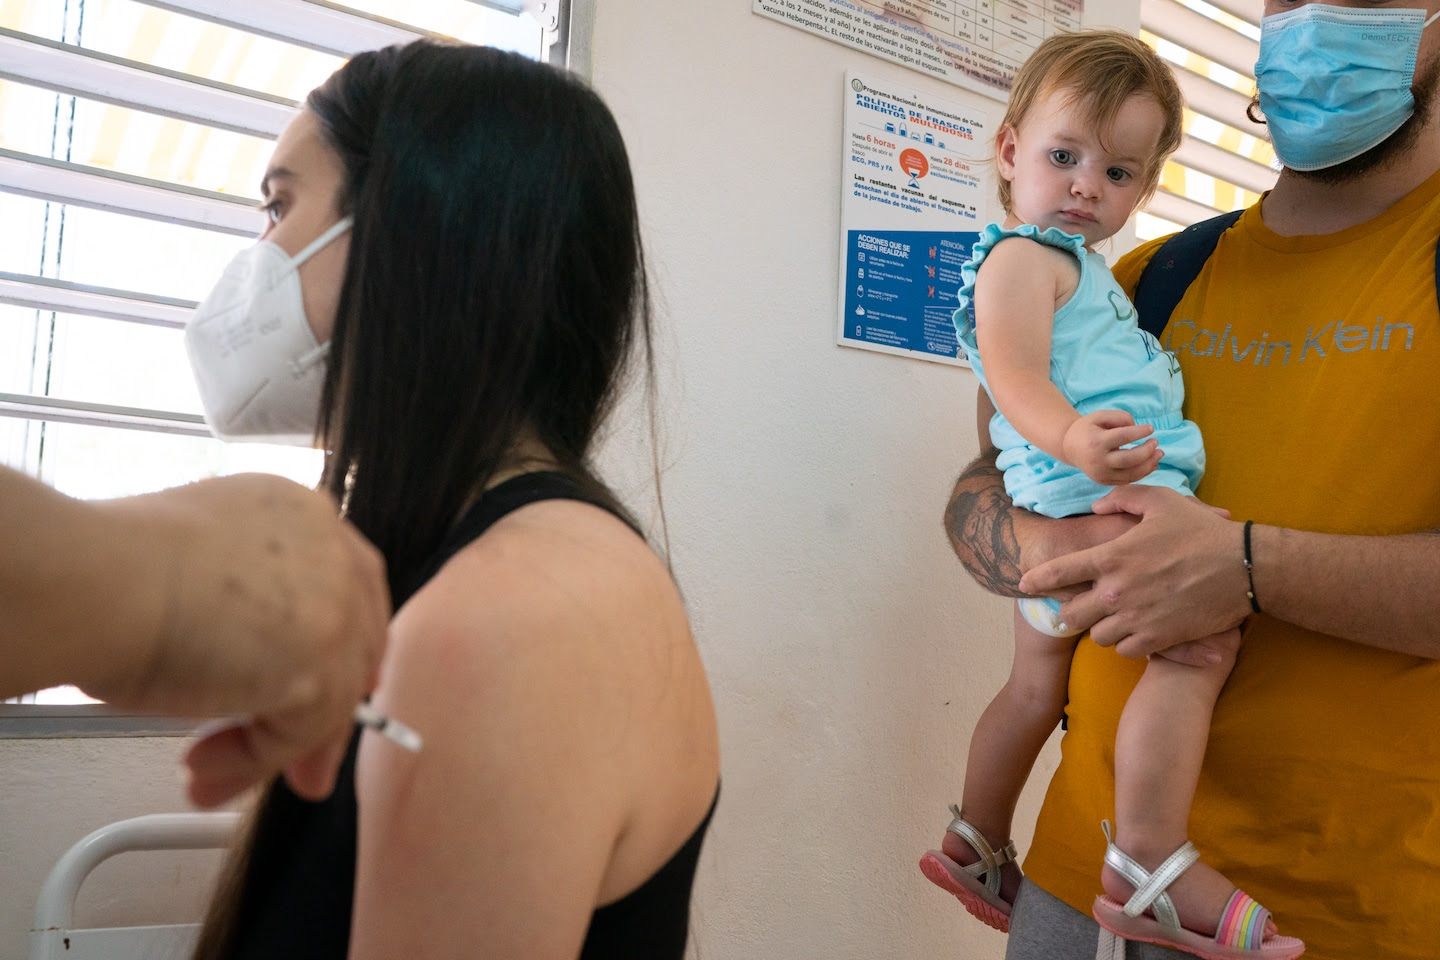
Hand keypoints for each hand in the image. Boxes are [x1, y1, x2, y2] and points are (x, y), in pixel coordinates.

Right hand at [90, 474, 389, 806]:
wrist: (93, 581)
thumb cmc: (112, 570)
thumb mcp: (205, 572)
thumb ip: (253, 604)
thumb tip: (259, 671)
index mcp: (300, 514)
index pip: (348, 586)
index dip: (335, 646)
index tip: (316, 689)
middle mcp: (330, 550)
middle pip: (353, 644)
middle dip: (319, 711)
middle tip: (291, 757)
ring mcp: (334, 608)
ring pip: (325, 697)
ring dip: (269, 746)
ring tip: (211, 774)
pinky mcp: (320, 667)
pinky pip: (297, 734)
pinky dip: (250, 761)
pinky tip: (204, 771)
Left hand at [1018, 485, 1249, 656]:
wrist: (1243, 568)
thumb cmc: (1201, 531)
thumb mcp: (1161, 501)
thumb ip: (1123, 498)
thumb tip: (1098, 506)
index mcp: (1111, 558)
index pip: (1059, 572)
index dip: (1037, 580)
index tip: (1024, 584)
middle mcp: (1115, 592)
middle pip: (1072, 615)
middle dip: (1072, 611)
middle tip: (1080, 607)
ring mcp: (1135, 618)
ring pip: (1097, 636)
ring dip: (1100, 629)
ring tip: (1111, 619)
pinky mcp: (1157, 639)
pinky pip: (1124, 651)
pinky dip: (1125, 644)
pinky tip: (1134, 632)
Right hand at [1061, 410, 1159, 485]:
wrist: (1069, 447)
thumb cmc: (1088, 429)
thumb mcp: (1100, 416)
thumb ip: (1119, 417)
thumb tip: (1137, 428)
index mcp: (1095, 442)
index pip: (1122, 437)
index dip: (1139, 432)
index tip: (1151, 428)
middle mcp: (1098, 461)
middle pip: (1129, 459)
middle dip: (1146, 451)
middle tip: (1156, 442)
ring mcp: (1101, 474)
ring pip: (1131, 473)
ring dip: (1149, 464)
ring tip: (1159, 453)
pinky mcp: (1104, 482)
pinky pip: (1127, 480)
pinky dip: (1142, 473)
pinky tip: (1151, 463)